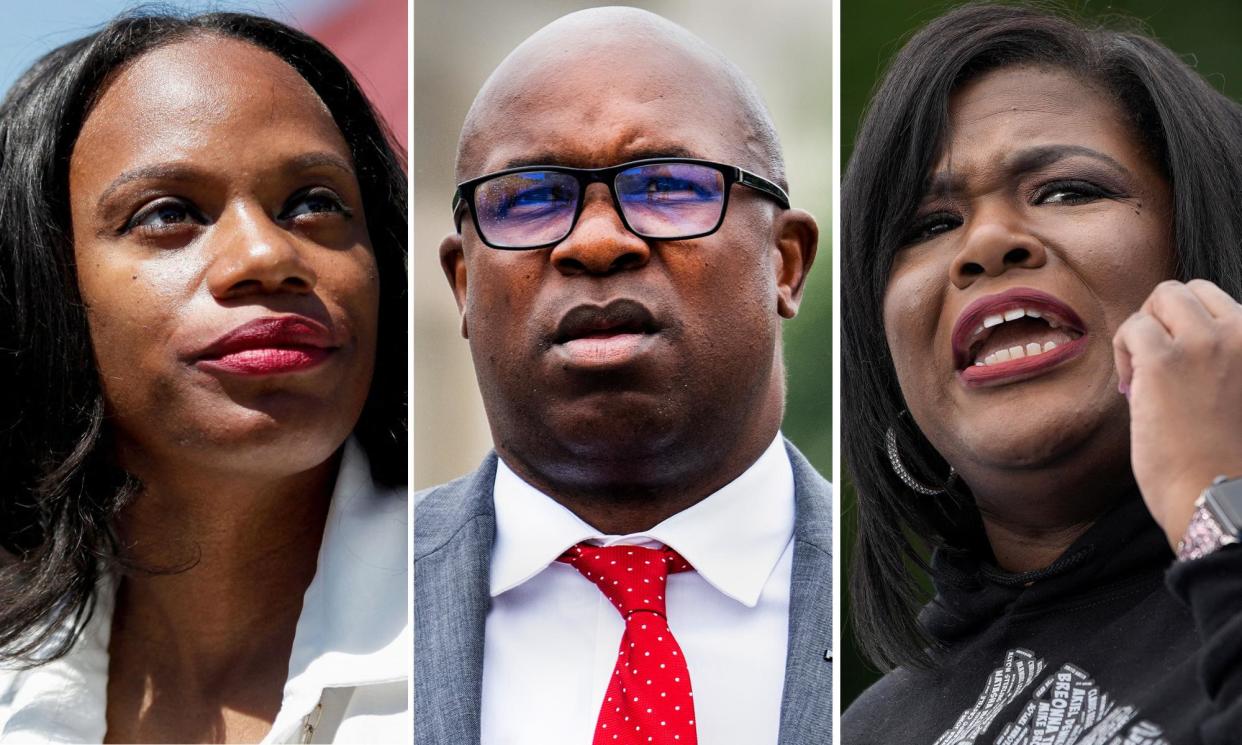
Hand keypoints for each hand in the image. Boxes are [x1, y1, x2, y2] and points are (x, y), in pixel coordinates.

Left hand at [1113, 279, 1241, 548]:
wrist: (1221, 497)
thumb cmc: (1229, 457)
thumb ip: (1226, 361)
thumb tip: (1178, 339)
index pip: (1216, 302)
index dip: (1188, 328)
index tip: (1183, 366)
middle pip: (1185, 291)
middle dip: (1163, 321)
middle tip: (1156, 365)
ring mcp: (1206, 342)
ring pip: (1160, 298)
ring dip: (1144, 332)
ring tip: (1145, 375)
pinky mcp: (1165, 360)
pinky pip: (1133, 328)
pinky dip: (1125, 350)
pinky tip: (1133, 386)